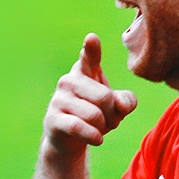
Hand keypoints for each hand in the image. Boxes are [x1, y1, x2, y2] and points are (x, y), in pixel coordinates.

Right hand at [42, 33, 136, 157]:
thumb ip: (126, 101)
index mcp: (85, 71)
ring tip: (100, 130)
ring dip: (104, 127)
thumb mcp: (116, 107)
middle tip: (110, 121)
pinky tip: (98, 140)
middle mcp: (69, 80)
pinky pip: (78, 126)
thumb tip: (120, 104)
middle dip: (113, 115)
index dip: (91, 49)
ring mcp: (58, 99)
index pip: (89, 57)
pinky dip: (93, 136)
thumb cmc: (95, 116)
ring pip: (94, 114)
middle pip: (105, 97)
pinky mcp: (53, 118)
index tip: (92, 39)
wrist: (69, 140)